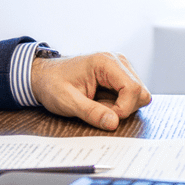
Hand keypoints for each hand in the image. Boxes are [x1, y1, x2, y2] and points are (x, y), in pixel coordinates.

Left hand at [30, 52, 151, 130]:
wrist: (44, 75)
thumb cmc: (52, 84)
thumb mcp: (67, 101)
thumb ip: (91, 112)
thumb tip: (114, 123)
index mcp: (106, 62)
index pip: (133, 89)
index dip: (123, 109)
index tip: (106, 118)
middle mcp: (118, 61)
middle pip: (140, 93)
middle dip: (124, 109)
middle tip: (99, 111)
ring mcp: (121, 69)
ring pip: (139, 96)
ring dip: (122, 108)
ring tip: (98, 106)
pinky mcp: (120, 77)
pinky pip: (132, 96)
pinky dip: (120, 105)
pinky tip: (102, 103)